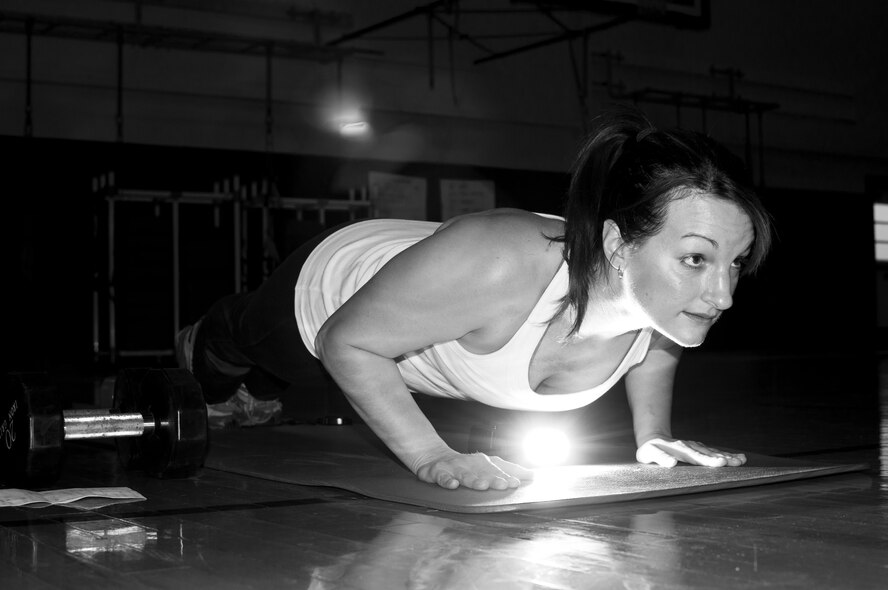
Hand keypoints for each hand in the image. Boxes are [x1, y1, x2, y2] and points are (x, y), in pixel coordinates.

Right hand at [416, 451, 534, 490]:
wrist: (435, 457)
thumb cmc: (467, 465)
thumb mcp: (488, 465)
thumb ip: (510, 469)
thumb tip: (533, 475)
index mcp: (483, 463)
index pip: (497, 470)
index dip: (506, 476)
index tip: (517, 483)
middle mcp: (470, 464)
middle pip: (482, 473)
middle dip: (493, 479)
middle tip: (503, 485)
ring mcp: (454, 468)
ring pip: (464, 475)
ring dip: (473, 480)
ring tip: (481, 485)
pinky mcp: (437, 472)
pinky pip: (442, 477)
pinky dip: (447, 480)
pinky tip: (453, 485)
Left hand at [636, 437, 746, 467]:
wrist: (652, 437)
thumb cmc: (649, 450)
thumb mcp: (649, 454)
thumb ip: (659, 458)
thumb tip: (671, 463)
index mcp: (680, 450)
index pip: (697, 457)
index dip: (709, 460)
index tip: (721, 463)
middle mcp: (690, 447)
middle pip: (709, 453)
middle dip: (724, 458)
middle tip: (738, 462)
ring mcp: (695, 447)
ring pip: (714, 452)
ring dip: (728, 456)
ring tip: (742, 460)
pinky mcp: (698, 449)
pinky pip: (713, 451)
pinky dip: (726, 454)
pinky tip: (737, 457)